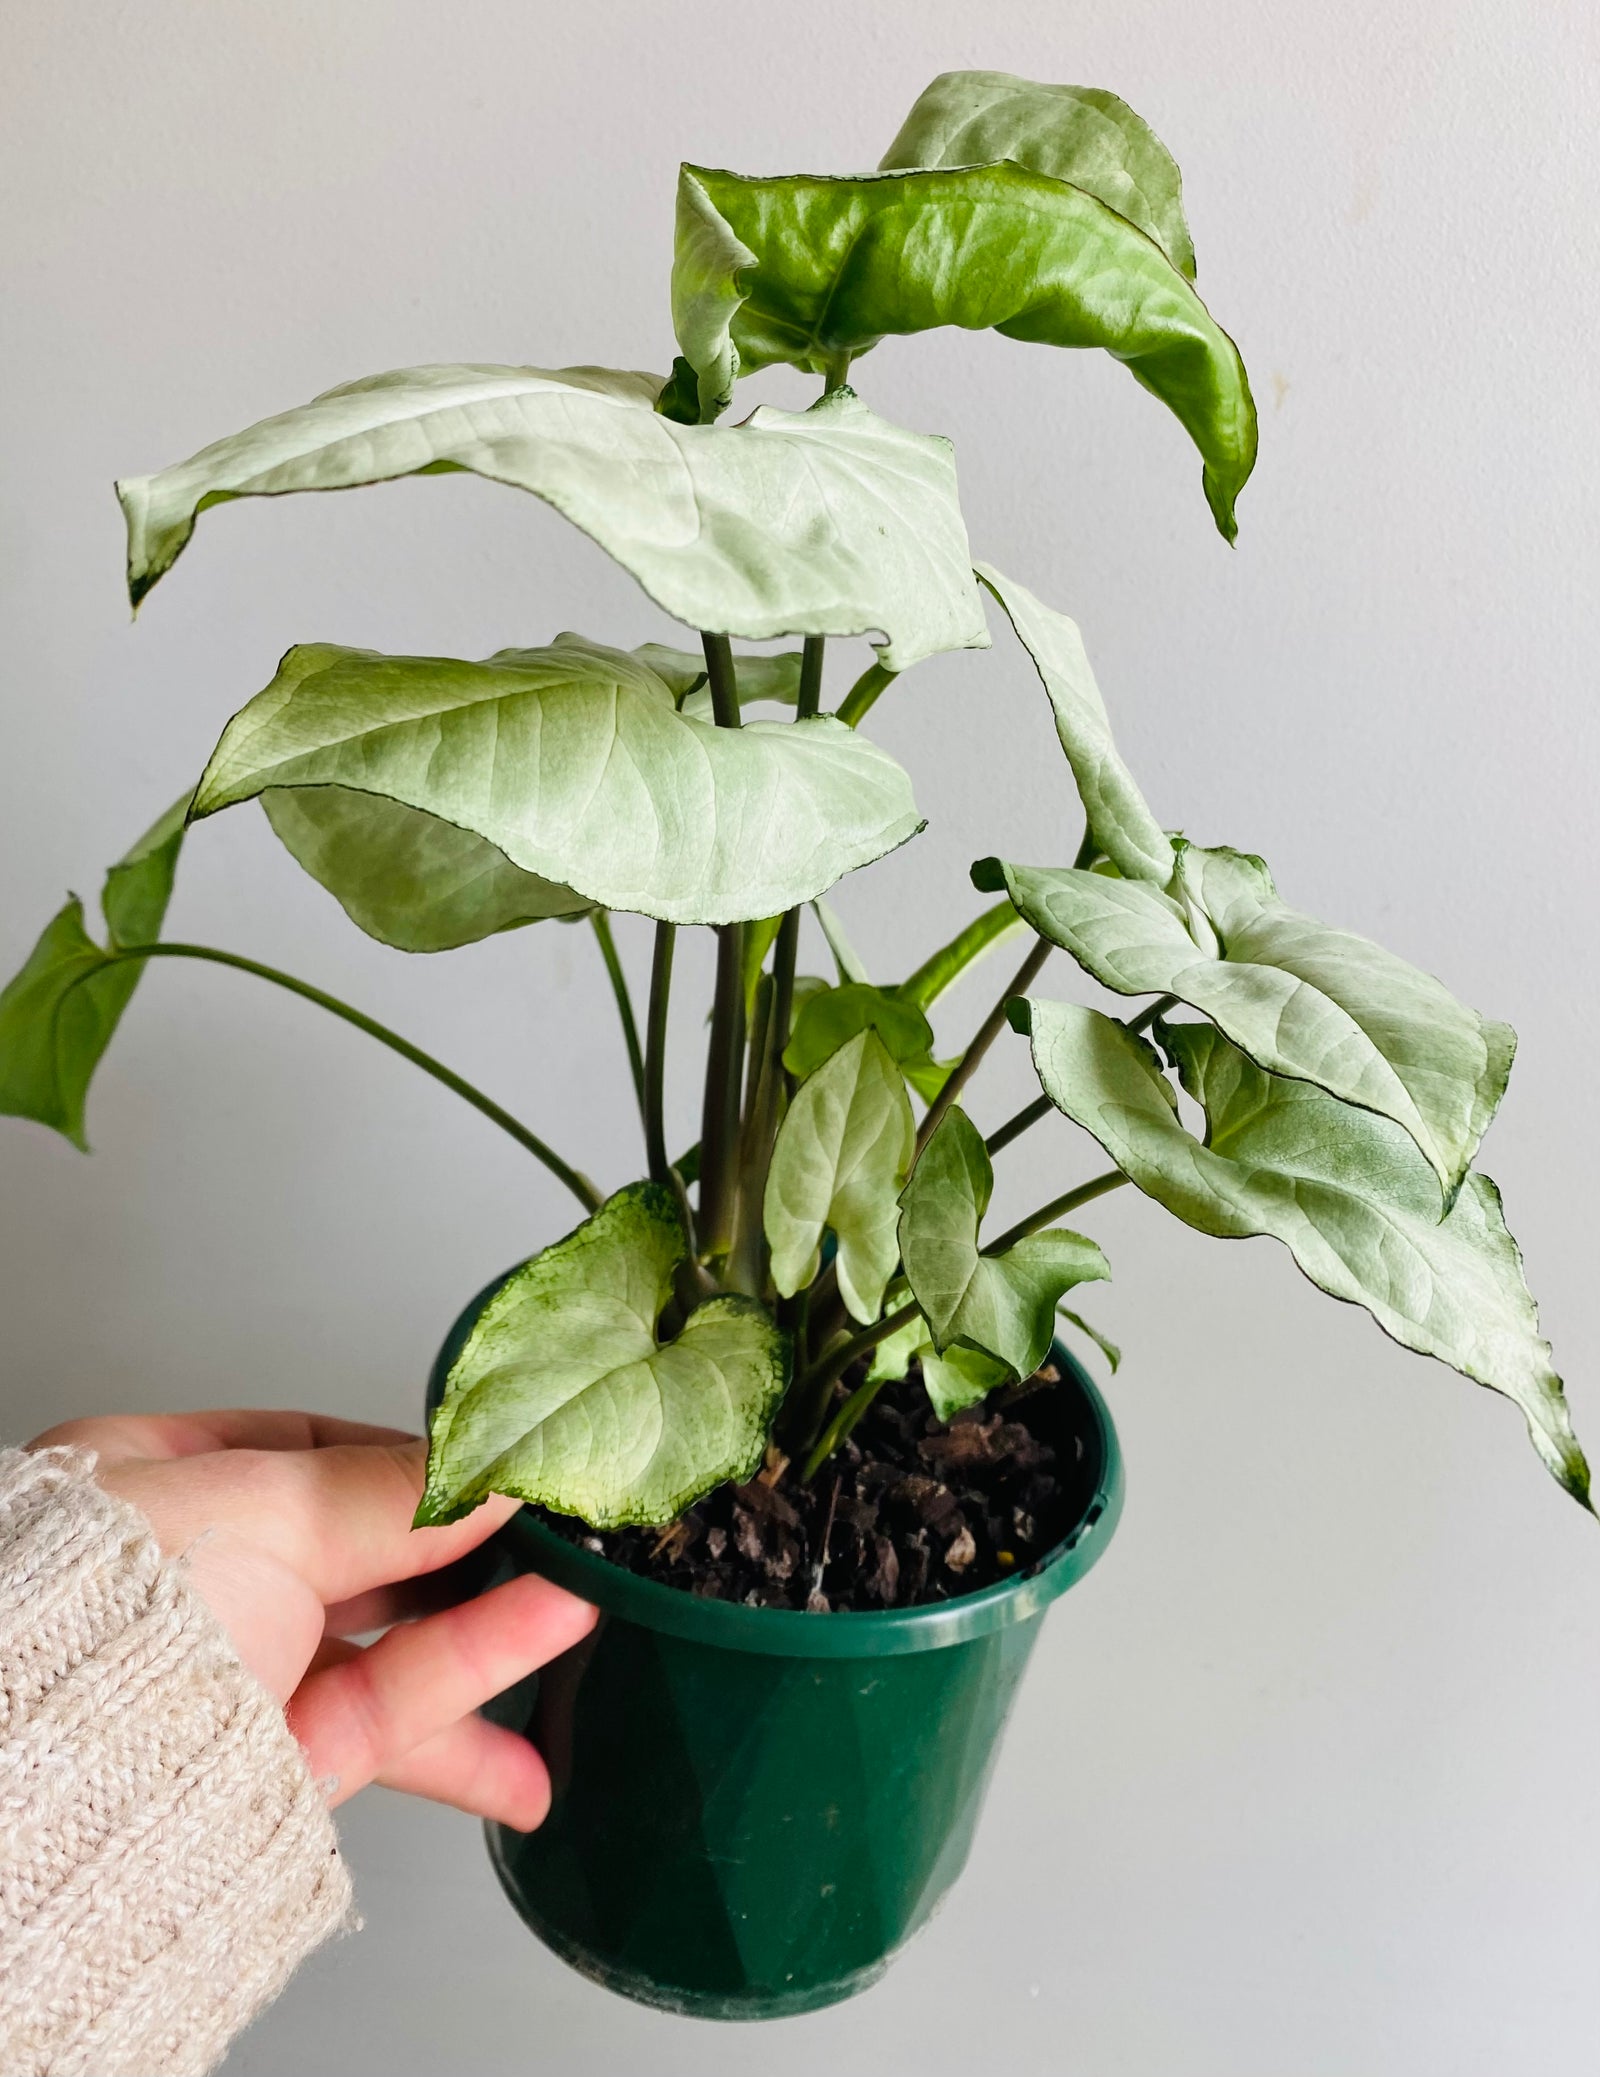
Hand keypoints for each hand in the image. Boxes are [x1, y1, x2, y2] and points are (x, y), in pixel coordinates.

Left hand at [27, 1409, 594, 1829]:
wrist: (48, 1786)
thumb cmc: (111, 1611)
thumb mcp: (263, 1507)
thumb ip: (395, 1492)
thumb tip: (494, 1467)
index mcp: (158, 1484)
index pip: (308, 1453)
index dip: (409, 1456)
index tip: (496, 1461)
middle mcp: (201, 1579)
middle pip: (365, 1550)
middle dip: (471, 1547)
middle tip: (563, 1529)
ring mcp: (243, 1674)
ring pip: (392, 1641)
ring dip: (495, 1624)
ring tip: (589, 1602)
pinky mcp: (280, 1764)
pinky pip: (397, 1713)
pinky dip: (477, 1691)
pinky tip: (547, 1662)